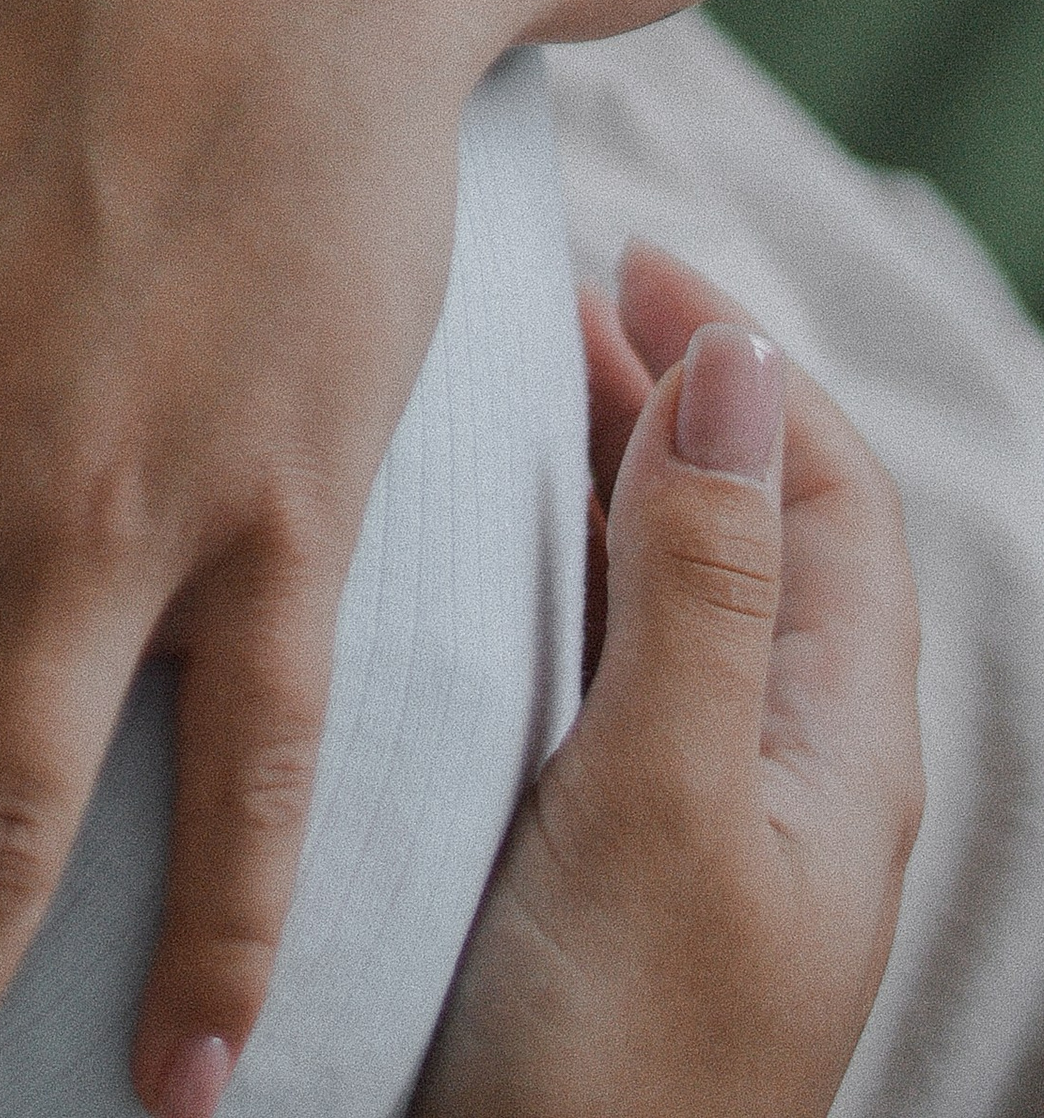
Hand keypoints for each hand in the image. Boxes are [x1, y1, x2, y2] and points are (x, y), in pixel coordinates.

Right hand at [413, 243, 921, 1117]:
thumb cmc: (612, 1060)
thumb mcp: (666, 795)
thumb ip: (702, 582)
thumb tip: (738, 363)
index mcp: (836, 753)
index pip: (829, 496)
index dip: (740, 362)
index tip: (628, 263)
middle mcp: (780, 780)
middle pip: (752, 533)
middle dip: (665, 397)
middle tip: (542, 299)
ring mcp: (693, 833)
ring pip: (672, 601)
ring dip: (605, 479)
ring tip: (502, 392)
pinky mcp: (600, 877)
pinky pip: (601, 677)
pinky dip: (551, 577)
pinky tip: (466, 564)